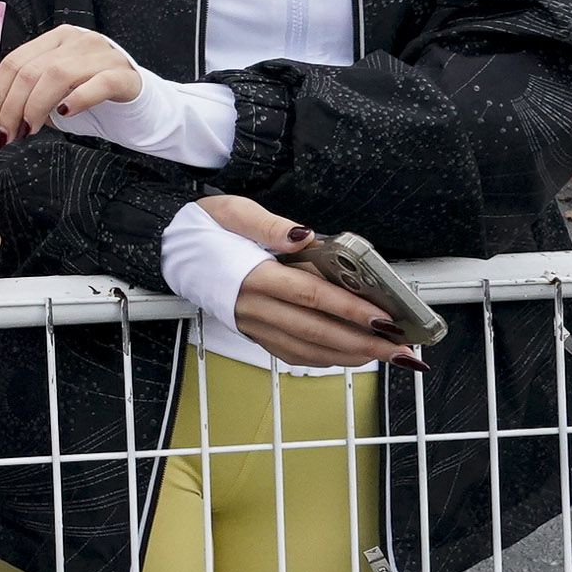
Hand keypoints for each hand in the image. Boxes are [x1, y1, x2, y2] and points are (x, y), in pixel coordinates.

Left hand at [0, 25, 139, 147]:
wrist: (136, 100)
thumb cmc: (88, 95)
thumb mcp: (51, 93)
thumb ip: (25, 97)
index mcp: (54, 39)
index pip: (14, 62)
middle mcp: (77, 40)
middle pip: (31, 70)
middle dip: (10, 107)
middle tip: (3, 135)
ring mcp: (102, 54)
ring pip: (58, 75)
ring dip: (35, 107)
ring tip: (28, 130)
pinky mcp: (124, 75)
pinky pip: (98, 83)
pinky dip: (77, 99)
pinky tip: (64, 113)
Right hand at [195, 193, 425, 371]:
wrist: (170, 250)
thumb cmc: (205, 228)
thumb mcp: (233, 211)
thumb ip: (270, 224)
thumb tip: (307, 236)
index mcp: (253, 276)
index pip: (310, 296)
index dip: (350, 309)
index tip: (384, 317)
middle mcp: (254, 307)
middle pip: (317, 331)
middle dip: (364, 342)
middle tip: (401, 348)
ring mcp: (253, 324)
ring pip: (308, 349)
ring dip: (351, 356)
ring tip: (387, 356)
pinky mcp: (254, 332)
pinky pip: (292, 354)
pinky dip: (325, 360)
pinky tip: (350, 357)